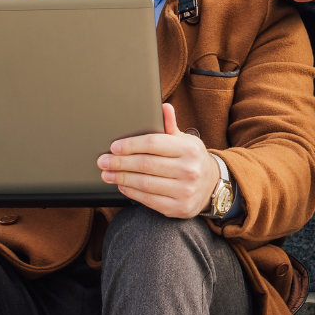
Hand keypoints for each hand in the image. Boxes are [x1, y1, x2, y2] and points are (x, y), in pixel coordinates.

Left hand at [98, 103, 220, 217]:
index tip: (114, 147)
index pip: (153, 144)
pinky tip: (122, 185)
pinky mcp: (178, 208)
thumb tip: (163, 107)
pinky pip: (148, 200)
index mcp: (189, 149)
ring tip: (107, 173)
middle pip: (145, 164)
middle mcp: (189, 170)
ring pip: (144, 183)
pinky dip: (131, 192)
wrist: (212, 185)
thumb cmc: (192, 159)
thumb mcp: (186, 141)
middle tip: (103, 161)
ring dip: (121, 178)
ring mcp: (184, 190)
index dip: (131, 145)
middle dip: (120, 162)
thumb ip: (171, 126)